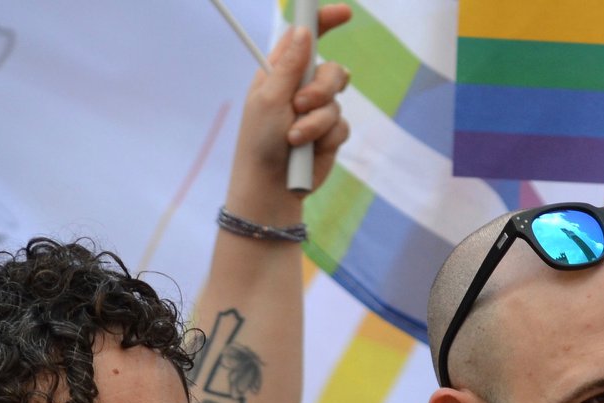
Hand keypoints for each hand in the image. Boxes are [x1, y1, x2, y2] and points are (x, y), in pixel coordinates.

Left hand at [227, 6, 352, 216]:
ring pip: (338, 100)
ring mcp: (317, 111)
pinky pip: (341, 125)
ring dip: (316, 121)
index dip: (323, 22)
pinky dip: (325, 137)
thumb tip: (303, 32)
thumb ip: (290, 67)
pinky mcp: (330, 134)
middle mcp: (301, 88)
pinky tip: (308, 150)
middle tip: (301, 104)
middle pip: (331, 69)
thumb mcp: (269, 99)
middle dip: (322, 87)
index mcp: (281, 72)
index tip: (344, 12)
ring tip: (295, 137)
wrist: (271, 185)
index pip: (305, 39)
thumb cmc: (259, 141)